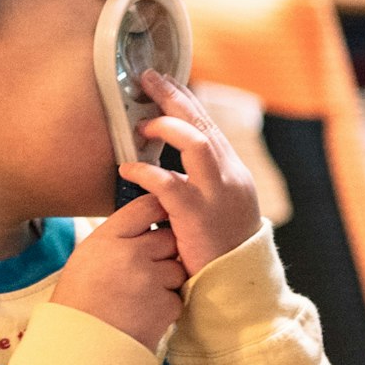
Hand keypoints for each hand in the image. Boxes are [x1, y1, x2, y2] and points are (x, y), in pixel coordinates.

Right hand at [54, 190, 186, 347]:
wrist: (78, 349)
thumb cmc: (80, 302)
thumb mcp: (88, 258)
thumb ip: (117, 238)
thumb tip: (150, 216)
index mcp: (107, 239)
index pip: (145, 207)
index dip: (160, 210)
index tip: (164, 216)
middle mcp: (130, 254)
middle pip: (169, 237)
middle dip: (166, 251)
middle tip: (148, 269)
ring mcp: (150, 280)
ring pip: (178, 267)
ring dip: (169, 280)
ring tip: (142, 296)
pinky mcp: (165, 305)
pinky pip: (178, 296)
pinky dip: (167, 305)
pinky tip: (144, 314)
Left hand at [115, 71, 263, 273]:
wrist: (237, 286)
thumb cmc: (219, 251)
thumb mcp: (217, 211)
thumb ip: (199, 186)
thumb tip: (169, 167)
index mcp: (234, 174)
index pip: (209, 127)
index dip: (186, 102)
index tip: (165, 84)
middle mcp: (230, 177)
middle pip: (202, 124)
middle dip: (174, 97)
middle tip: (147, 78)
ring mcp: (217, 195)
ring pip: (194, 142)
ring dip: (164, 127)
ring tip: (141, 126)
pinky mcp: (197, 216)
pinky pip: (168, 182)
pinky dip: (145, 171)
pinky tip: (128, 169)